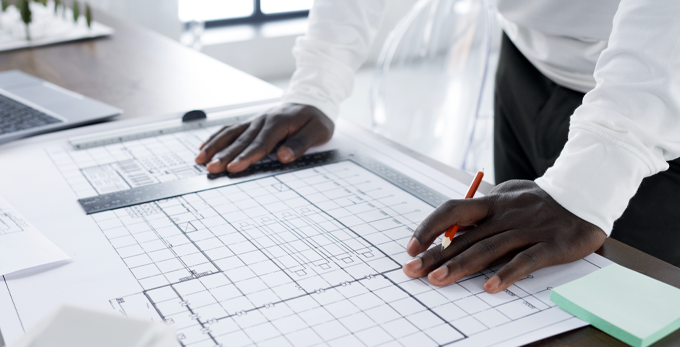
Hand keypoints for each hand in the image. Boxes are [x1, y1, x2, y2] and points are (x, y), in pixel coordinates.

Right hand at [195, 103, 333, 172]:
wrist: (312, 101)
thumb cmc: (315, 119)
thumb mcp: (318, 131)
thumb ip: (301, 143)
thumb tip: (284, 156)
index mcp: (279, 123)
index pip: (260, 143)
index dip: (246, 156)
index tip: (233, 167)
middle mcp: (263, 120)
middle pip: (241, 140)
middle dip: (224, 155)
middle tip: (211, 168)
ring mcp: (255, 121)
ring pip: (231, 134)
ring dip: (214, 146)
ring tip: (200, 159)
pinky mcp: (251, 123)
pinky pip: (230, 129)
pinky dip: (216, 137)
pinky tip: (204, 146)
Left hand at [402, 180, 605, 293]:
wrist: (586, 193)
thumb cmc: (539, 201)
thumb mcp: (507, 198)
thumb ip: (482, 214)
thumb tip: (449, 232)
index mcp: (493, 202)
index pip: (452, 211)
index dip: (429, 228)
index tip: (411, 247)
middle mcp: (507, 214)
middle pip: (466, 236)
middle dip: (436, 255)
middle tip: (412, 271)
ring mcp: (529, 229)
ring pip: (490, 248)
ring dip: (462, 265)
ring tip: (438, 281)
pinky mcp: (552, 244)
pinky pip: (526, 260)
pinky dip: (506, 274)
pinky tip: (489, 287)